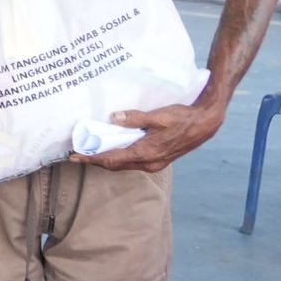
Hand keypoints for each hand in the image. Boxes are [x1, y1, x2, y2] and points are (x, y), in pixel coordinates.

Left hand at [70, 101, 224, 172]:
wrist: (205, 124)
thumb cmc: (183, 118)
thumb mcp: (158, 116)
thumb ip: (135, 118)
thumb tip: (114, 118)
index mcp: (146, 153)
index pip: (112, 159)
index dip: (91, 158)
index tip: (74, 157)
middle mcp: (149, 163)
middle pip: (115, 165)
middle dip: (95, 160)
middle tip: (77, 154)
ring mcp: (155, 163)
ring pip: (125, 164)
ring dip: (107, 159)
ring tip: (91, 151)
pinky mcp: (159, 159)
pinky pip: (133, 161)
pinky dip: (120, 157)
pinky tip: (114, 148)